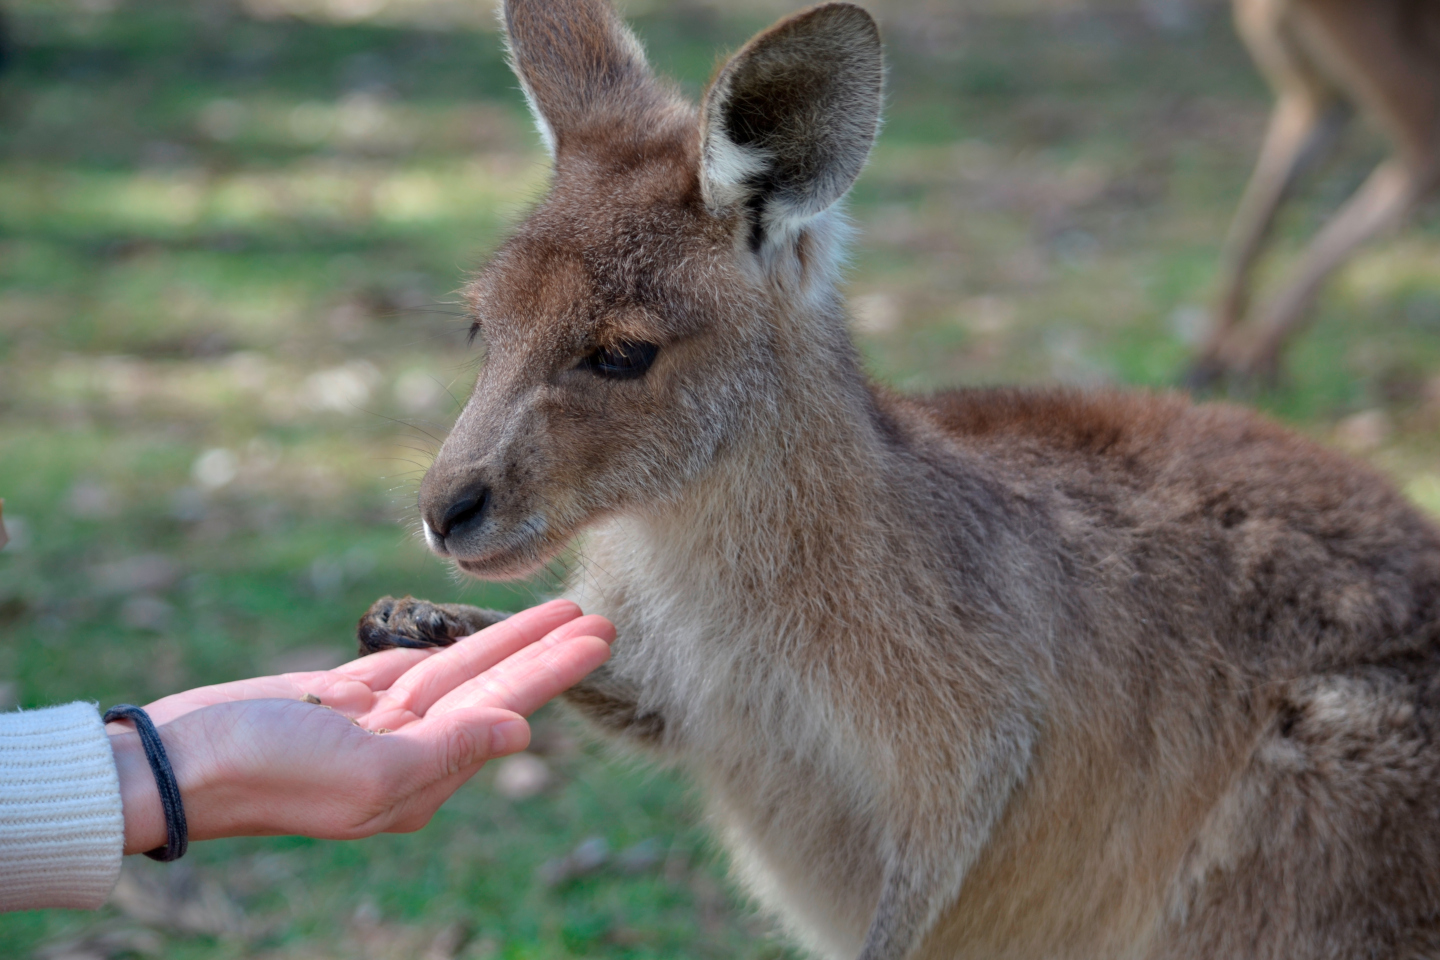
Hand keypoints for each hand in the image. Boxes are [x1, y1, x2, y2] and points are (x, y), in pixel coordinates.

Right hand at [109, 599, 612, 853]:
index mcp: (422, 775)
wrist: (179, 763)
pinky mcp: (343, 695)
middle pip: (494, 685)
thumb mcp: (370, 771)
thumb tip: (522, 732)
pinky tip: (479, 635)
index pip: (508, 708)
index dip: (556, 670)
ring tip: (553, 608)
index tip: (600, 636)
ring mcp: (376, 721)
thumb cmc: (269, 770)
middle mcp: (409, 749)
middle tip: (597, 614)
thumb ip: (451, 750)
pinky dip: (447, 646)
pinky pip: (412, 665)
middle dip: (547, 651)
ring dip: (506, 639)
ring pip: (458, 668)